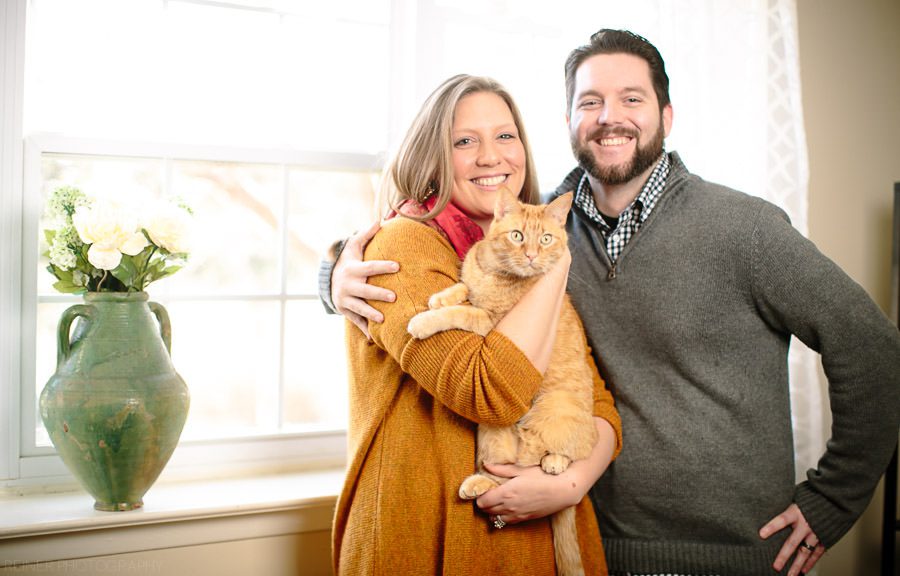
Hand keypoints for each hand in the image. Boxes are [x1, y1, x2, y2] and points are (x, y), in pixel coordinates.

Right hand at [332, 221, 398, 337]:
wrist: (328, 279)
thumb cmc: (348, 261)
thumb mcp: (353, 247)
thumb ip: (365, 235)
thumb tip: (379, 220)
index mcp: (353, 270)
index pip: (370, 268)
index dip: (383, 267)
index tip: (398, 266)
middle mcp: (348, 286)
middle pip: (365, 291)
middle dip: (378, 294)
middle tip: (394, 296)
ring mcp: (345, 300)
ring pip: (359, 308)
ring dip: (370, 314)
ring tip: (383, 319)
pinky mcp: (345, 310)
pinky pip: (355, 320)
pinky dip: (363, 329)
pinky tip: (373, 338)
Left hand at [474, 462, 580, 524]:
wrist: (562, 490)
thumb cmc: (543, 477)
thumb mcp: (521, 469)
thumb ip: (502, 469)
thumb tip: (486, 465)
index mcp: (506, 493)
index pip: (482, 501)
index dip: (479, 495)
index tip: (482, 487)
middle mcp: (509, 507)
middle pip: (486, 511)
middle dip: (484, 502)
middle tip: (488, 492)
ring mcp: (517, 515)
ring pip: (495, 518)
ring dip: (492, 511)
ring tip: (497, 500)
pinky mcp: (525, 519)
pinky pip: (507, 522)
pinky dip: (502, 516)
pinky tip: (507, 507)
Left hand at [759, 503, 825, 575]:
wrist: (835, 499)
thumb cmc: (810, 498)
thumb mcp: (795, 499)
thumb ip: (786, 508)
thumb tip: (767, 510)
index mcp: (797, 512)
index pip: (782, 519)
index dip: (772, 527)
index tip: (761, 534)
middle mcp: (806, 524)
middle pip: (793, 542)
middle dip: (784, 556)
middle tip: (775, 567)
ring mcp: (816, 533)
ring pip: (805, 552)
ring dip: (797, 565)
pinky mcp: (825, 538)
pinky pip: (816, 554)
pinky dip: (810, 563)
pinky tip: (803, 571)